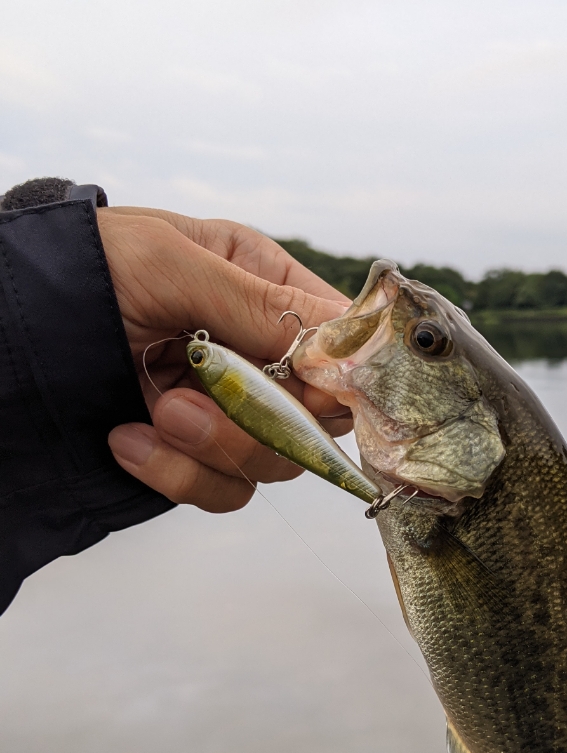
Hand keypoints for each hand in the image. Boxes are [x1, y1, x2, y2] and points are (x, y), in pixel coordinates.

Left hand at [99, 207, 353, 511]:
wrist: (0, 327)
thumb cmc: (82, 265)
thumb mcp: (169, 263)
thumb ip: (260, 306)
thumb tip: (345, 347)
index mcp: (263, 289)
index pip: (338, 344)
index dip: (336, 379)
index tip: (313, 396)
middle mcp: (255, 352)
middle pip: (317, 417)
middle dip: (262, 421)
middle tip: (191, 403)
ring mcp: (225, 408)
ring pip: (272, 462)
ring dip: (213, 448)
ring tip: (154, 413)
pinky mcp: (191, 454)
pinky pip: (221, 489)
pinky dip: (176, 475)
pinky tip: (126, 439)